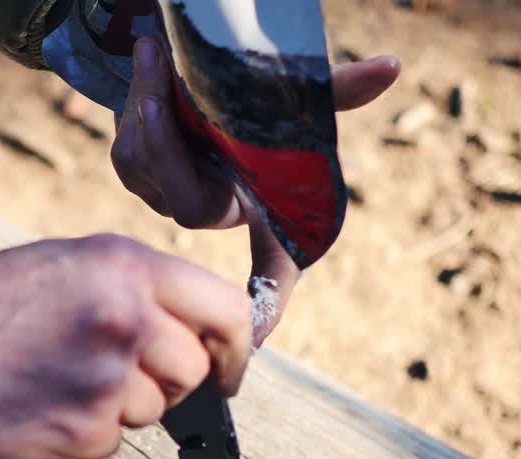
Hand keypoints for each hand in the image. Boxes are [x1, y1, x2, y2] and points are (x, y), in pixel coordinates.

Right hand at [0, 235, 251, 458]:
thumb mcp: (67, 263)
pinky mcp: (79, 433)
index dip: (235, 347)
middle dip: (166, 380)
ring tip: (53, 378)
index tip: (227, 368)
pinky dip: (81, 431)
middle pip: (194, 370)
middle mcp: (127, 320)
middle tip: (110, 371)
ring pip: (153, 410)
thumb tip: (198, 331)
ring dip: (117, 405)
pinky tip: (35, 404)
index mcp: (127, 267)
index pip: (229, 311)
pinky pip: (109, 441)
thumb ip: (137, 289)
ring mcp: (105, 381)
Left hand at [112, 39, 400, 343]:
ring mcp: (167, 195)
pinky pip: (130, 152)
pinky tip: (151, 83)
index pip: (273, 270)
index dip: (268, 306)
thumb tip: (391, 67)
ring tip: (161, 60)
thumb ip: (339, 90)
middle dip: (170, 147)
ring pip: (150, 168)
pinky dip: (137, 112)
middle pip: (189, 206)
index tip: (258, 336)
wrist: (198, 77)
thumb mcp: (296, 99)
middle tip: (162, 87)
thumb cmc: (253, 99)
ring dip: (153, 113)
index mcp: (258, 207)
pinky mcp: (134, 173)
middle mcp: (212, 209)